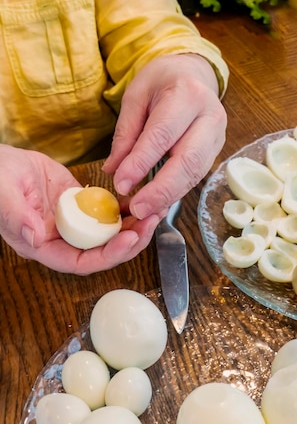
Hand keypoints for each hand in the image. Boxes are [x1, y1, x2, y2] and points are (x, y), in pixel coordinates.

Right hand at [0, 145, 158, 273]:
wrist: (1, 162)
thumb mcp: (3, 196)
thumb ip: (17, 217)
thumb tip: (36, 236)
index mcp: (44, 245)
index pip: (81, 261)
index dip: (108, 255)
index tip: (129, 239)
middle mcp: (63, 238)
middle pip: (103, 250)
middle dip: (130, 241)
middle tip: (150, 222)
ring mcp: (75, 222)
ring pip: (109, 232)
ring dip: (133, 225)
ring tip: (154, 211)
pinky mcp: (81, 204)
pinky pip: (107, 211)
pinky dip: (125, 207)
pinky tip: (141, 198)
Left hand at [103, 53, 226, 219]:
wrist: (192, 73)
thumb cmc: (161, 82)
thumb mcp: (136, 96)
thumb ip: (126, 133)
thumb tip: (114, 170)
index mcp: (187, 94)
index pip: (163, 134)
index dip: (142, 162)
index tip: (121, 184)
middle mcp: (210, 116)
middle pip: (188, 160)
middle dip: (162, 189)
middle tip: (137, 209)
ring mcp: (218, 135)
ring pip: (196, 173)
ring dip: (170, 196)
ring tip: (146, 211)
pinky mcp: (217, 150)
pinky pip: (197, 175)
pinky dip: (177, 192)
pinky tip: (159, 203)